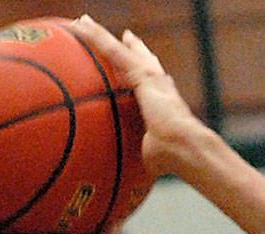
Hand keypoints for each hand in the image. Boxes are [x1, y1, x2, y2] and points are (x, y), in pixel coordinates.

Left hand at [70, 15, 207, 178]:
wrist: (184, 147)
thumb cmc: (171, 159)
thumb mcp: (150, 155)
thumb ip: (139, 157)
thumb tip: (124, 180)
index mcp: (162, 100)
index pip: (151, 79)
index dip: (144, 67)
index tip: (139, 60)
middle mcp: (157, 82)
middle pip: (138, 57)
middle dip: (129, 46)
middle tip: (123, 35)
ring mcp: (148, 75)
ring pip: (116, 49)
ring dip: (98, 35)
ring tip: (81, 22)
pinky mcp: (139, 73)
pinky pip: (110, 50)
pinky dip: (94, 37)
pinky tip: (79, 26)